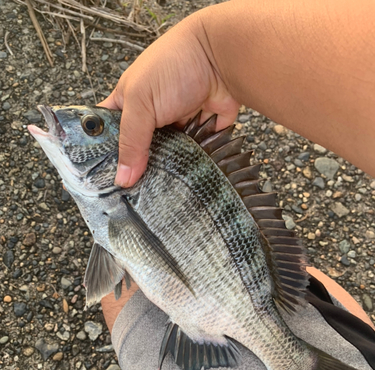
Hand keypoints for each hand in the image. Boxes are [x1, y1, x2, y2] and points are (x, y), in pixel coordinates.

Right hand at [99, 10, 238, 186]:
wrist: (222, 58)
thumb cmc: (174, 67)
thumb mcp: (141, 103)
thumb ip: (131, 141)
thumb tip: (123, 179)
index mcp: (128, 102)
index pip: (108, 130)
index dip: (103, 152)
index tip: (101, 178)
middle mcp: (151, 114)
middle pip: (138, 149)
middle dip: (137, 167)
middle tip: (132, 194)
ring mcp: (177, 124)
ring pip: (167, 155)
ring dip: (166, 169)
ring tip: (159, 192)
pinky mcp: (200, 132)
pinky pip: (192, 155)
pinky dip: (190, 164)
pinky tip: (184, 181)